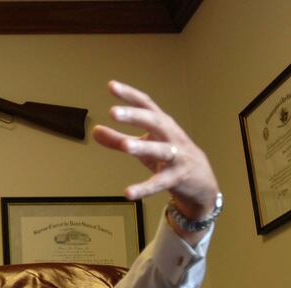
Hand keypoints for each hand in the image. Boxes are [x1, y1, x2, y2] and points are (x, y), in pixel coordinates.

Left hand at [92, 81, 219, 238]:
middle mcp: (171, 136)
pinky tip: (128, 193)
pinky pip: (159, 182)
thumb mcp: (143, 146)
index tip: (111, 86)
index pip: (146, 104)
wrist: (202, 182)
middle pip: (154, 122)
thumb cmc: (169, 158)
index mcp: (162, 124)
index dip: (129, 95)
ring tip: (125, 147)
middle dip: (134, 116)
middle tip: (113, 112)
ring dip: (142, 147)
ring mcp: (176, 157)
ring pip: (160, 150)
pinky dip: (144, 188)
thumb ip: (118, 139)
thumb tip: (94, 131)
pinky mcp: (176, 178)